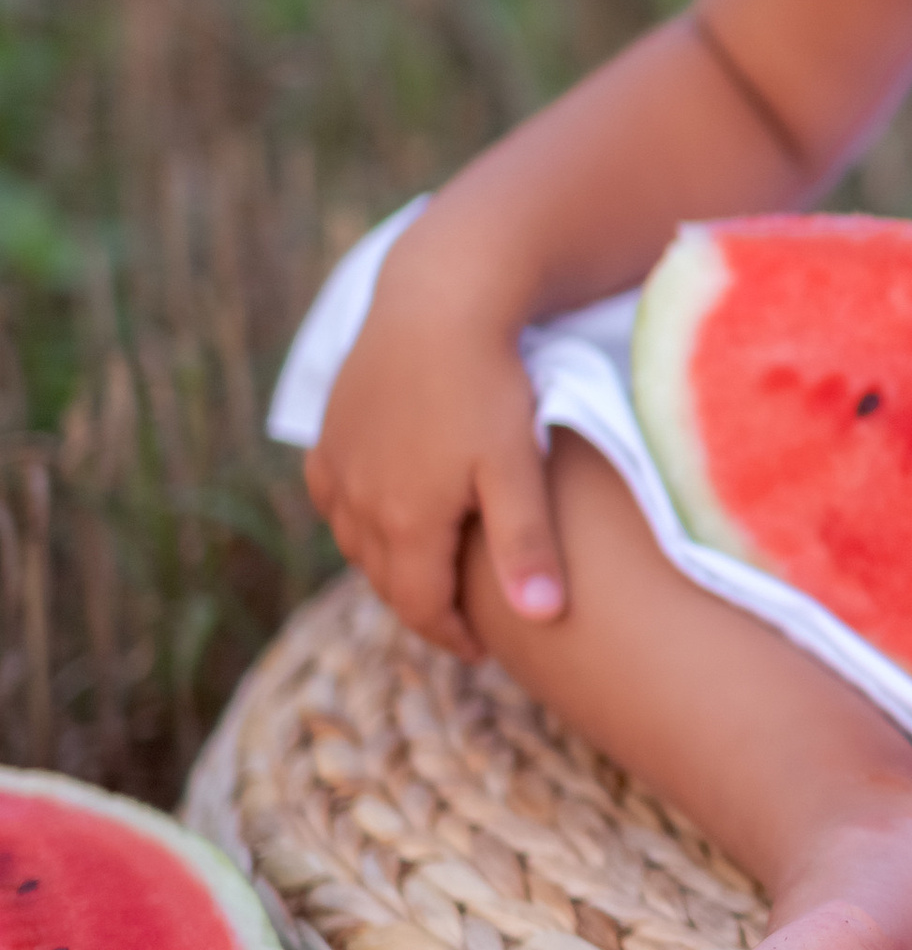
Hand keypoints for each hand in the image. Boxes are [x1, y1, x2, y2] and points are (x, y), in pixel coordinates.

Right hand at [303, 235, 565, 658]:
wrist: (439, 298)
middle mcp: (358, 502)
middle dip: (422, 606)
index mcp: (405, 521)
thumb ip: (527, 545)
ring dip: (390, 565)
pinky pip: (333, 497)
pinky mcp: (331, 432)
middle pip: (387, 581)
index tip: (483, 650)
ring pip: (355, 542)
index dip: (452, 636)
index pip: (421, 608)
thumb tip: (543, 619)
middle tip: (462, 618)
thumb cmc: (488, 383)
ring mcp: (338, 465)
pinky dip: (356, 518)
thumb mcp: (517, 466)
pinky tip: (382, 514)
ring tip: (431, 571)